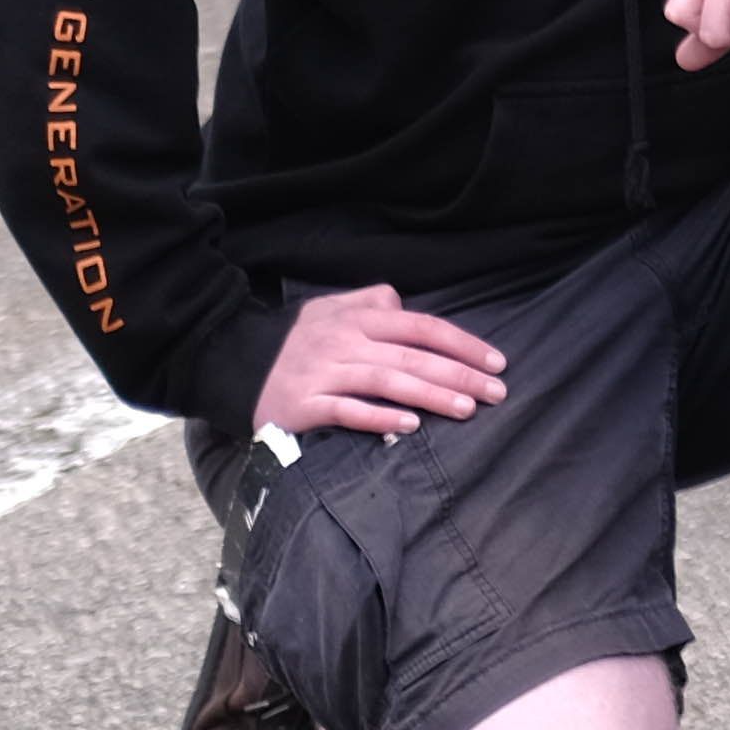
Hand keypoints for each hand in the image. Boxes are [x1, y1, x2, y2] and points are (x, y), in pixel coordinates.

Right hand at [258, 283, 511, 439]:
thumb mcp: (332, 308)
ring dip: (430, 396)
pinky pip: (346, 410)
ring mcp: (322, 372)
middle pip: (413, 356)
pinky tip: (409, 427)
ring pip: (386, 381)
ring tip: (466, 409)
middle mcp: (344, 341)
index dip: (463, 344)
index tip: (497, 362)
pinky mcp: (301, 404)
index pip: (423, 327)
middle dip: (461, 375)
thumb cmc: (296, 340)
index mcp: (358, 318)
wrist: (232, 362)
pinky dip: (379, 418)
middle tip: (497, 392)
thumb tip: (405, 305)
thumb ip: (372, 303)